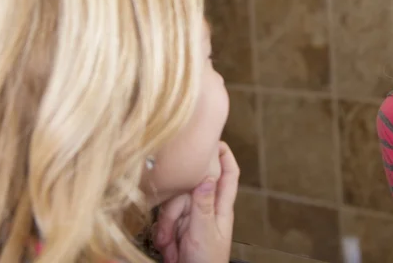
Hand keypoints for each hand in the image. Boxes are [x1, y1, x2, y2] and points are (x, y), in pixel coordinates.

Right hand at [153, 142, 239, 262]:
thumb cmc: (207, 262)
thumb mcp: (205, 233)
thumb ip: (203, 205)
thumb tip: (207, 176)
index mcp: (221, 208)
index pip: (229, 174)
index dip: (225, 156)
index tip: (215, 141)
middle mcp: (207, 209)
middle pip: (189, 190)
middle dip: (175, 208)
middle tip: (171, 230)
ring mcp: (192, 219)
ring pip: (173, 206)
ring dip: (166, 227)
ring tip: (170, 246)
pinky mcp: (179, 229)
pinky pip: (165, 222)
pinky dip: (163, 235)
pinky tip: (168, 249)